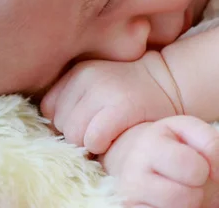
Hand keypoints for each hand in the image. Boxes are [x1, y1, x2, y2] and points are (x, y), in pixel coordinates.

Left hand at [41, 51, 182, 153]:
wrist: (171, 82)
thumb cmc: (129, 93)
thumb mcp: (95, 85)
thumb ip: (72, 100)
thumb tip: (50, 129)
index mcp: (76, 72)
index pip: (48, 108)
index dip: (62, 122)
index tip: (83, 125)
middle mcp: (86, 77)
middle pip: (59, 124)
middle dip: (75, 136)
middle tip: (96, 134)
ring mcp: (103, 90)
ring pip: (73, 134)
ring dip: (87, 143)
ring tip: (105, 137)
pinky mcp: (121, 107)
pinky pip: (92, 139)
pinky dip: (100, 146)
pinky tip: (113, 140)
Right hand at [100, 116, 218, 207]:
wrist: (132, 156)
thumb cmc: (169, 144)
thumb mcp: (189, 130)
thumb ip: (211, 142)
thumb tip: (217, 174)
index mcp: (150, 142)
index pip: (195, 168)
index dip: (203, 168)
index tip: (195, 163)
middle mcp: (133, 170)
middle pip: (187, 197)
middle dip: (195, 190)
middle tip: (185, 179)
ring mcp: (128, 196)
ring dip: (184, 205)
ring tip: (176, 190)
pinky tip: (164, 201)